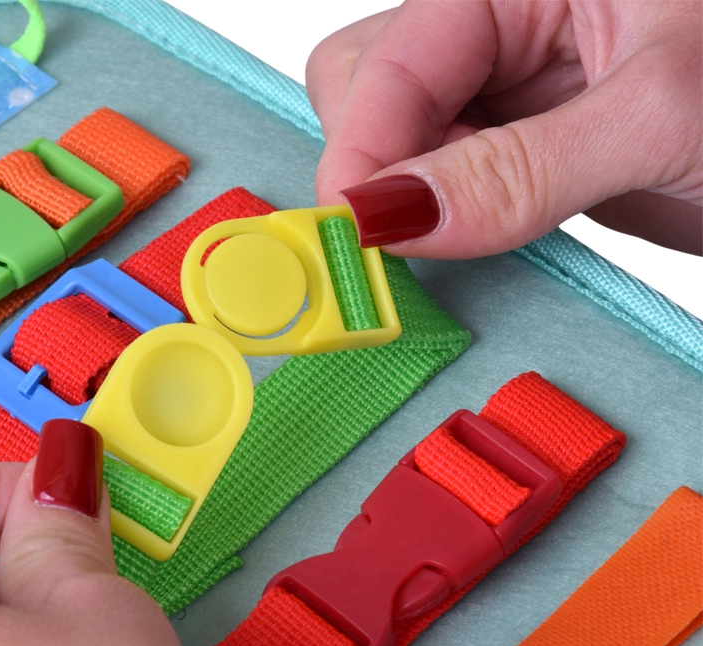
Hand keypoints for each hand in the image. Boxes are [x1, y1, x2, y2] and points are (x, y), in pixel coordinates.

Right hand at [307, 0, 701, 256]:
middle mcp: (502, 28)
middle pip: (366, 92)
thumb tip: (388, 214)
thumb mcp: (657, 116)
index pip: (385, 59)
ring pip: (398, 146)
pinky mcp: (524, 154)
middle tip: (402, 248)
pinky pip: (445, 188)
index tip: (357, 240)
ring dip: (405, 206)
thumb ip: (514, 167)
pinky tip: (474, 246)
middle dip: (373, 171)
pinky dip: (442, 229)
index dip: (361, 151)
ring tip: (457, 244)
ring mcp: (509, 95)